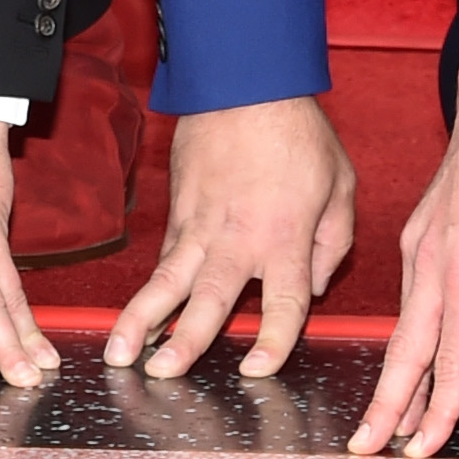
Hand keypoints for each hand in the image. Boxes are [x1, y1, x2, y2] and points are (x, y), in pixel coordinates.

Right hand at [104, 95, 354, 378]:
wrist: (245, 83)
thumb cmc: (298, 134)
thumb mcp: (341, 185)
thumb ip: (334, 244)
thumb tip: (314, 288)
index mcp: (285, 237)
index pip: (282, 305)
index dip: (271, 343)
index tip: (257, 371)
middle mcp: (238, 238)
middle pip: (209, 302)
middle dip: (184, 342)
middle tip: (161, 375)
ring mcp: (200, 225)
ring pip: (166, 282)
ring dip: (140, 319)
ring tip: (118, 353)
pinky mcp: (179, 210)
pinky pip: (164, 258)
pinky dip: (150, 289)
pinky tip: (135, 317)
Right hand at [353, 0, 458, 456]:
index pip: (453, 358)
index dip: (440, 410)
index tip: (425, 449)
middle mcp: (432, 266)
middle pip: (405, 351)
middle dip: (385, 406)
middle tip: (364, 450)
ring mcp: (417, 251)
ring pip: (403, 327)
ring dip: (396, 376)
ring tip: (388, 420)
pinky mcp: (415, 239)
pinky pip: (407, 299)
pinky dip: (405, 338)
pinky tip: (409, 358)